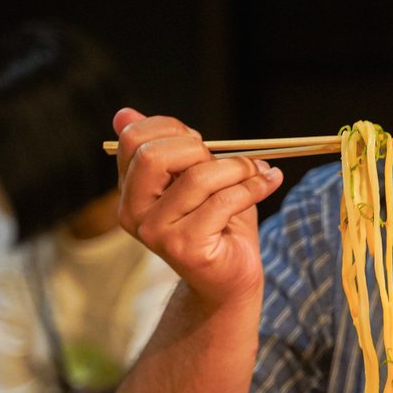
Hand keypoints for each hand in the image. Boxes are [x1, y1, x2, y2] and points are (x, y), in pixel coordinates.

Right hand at [111, 108, 283, 306]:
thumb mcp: (193, 177)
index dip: (172, 129)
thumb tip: (123, 113)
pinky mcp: (184, 248)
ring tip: (258, 171)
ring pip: (198, 177)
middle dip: (199, 148)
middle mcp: (132, 212)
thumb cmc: (217, 223)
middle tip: (228, 160)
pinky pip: (223, 202)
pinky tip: (269, 182)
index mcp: (130, 190)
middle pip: (155, 155)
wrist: (230, 278)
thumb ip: (167, 147)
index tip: (202, 143)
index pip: (134, 139)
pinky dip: (253, 187)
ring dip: (238, 168)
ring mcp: (155, 232)